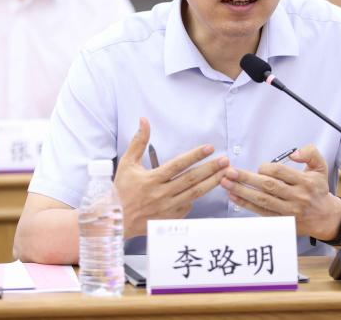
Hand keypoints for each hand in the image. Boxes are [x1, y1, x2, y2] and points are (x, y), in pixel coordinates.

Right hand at [114, 118, 228, 238]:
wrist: (115, 219)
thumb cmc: (121, 190)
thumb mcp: (127, 163)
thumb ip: (138, 142)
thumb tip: (144, 120)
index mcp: (152, 179)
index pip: (178, 165)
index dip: (195, 156)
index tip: (209, 148)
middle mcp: (161, 194)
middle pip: (191, 179)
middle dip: (210, 169)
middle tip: (225, 161)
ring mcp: (167, 208)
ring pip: (194, 194)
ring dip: (211, 183)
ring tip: (225, 174)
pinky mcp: (170, 219)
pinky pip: (188, 207)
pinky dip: (197, 198)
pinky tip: (207, 189)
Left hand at [220, 144, 340, 239]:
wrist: (326, 218)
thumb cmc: (318, 189)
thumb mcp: (320, 167)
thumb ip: (310, 153)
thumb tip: (293, 154)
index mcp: (305, 182)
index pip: (280, 172)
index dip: (266, 168)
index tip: (259, 167)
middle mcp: (296, 197)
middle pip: (268, 186)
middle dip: (246, 178)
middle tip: (229, 172)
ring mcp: (288, 211)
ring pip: (262, 200)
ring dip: (242, 191)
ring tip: (226, 183)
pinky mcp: (282, 222)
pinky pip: (260, 212)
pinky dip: (246, 204)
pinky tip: (233, 196)